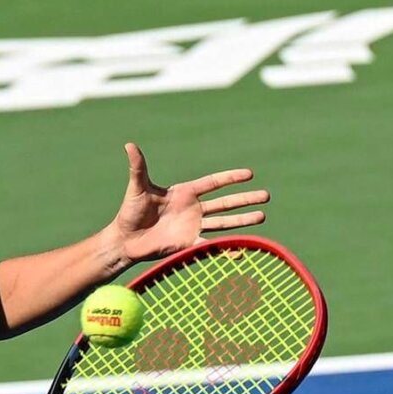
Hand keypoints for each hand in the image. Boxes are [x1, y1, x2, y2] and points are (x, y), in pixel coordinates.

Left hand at [109, 142, 269, 262]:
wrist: (125, 239)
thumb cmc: (129, 212)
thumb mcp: (137, 188)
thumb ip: (138, 167)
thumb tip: (129, 145)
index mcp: (184, 193)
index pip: (213, 183)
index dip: (231, 178)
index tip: (250, 174)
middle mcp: (193, 209)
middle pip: (225, 203)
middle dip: (245, 199)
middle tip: (267, 196)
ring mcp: (193, 227)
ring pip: (224, 223)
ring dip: (243, 220)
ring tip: (262, 216)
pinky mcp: (188, 244)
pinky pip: (210, 246)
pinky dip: (226, 248)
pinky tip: (241, 249)